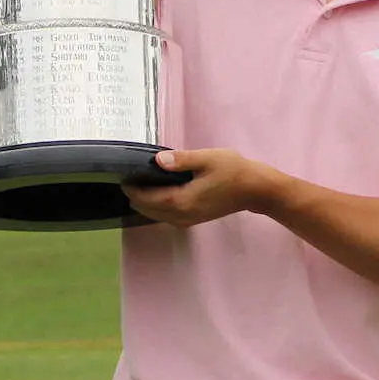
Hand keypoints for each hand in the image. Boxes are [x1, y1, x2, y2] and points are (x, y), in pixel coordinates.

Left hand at [122, 148, 276, 227]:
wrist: (255, 189)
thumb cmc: (232, 170)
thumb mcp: (206, 159)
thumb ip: (181, 159)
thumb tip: (158, 160)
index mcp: (180, 201)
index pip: (145, 198)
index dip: (131, 187)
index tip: (124, 173)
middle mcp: (180, 216)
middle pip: (146, 209)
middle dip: (135, 194)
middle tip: (131, 174)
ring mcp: (187, 220)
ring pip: (155, 214)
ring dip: (145, 201)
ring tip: (141, 181)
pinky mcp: (193, 219)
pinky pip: (165, 215)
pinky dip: (156, 205)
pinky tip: (158, 191)